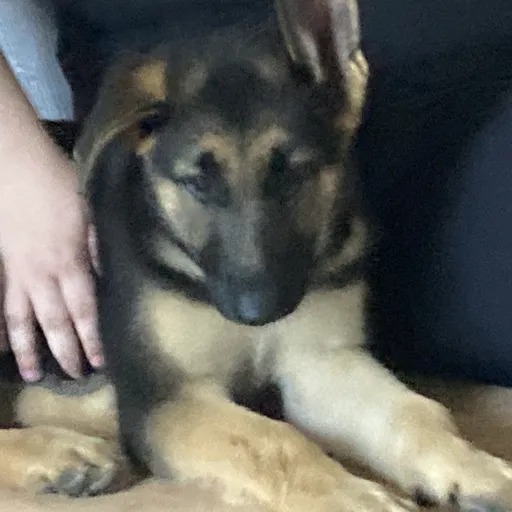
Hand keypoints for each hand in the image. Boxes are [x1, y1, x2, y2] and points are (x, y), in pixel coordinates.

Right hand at [0, 142, 102, 380]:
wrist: (14, 163)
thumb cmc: (58, 183)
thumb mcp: (91, 213)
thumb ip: (99, 249)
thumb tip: (109, 278)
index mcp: (70, 263)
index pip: (85, 311)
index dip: (92, 339)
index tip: (99, 362)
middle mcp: (42, 275)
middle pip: (55, 322)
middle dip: (66, 352)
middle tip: (75, 377)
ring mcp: (15, 272)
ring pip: (21, 320)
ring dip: (28, 349)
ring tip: (34, 375)